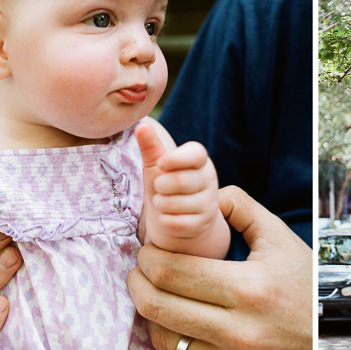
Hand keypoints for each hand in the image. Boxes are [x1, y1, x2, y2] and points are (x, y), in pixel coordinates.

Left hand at [127, 186, 311, 349]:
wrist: (331, 346)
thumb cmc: (305, 289)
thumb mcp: (282, 240)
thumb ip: (243, 209)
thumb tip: (209, 195)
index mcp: (250, 286)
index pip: (172, 271)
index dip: (148, 257)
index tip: (148, 250)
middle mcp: (241, 329)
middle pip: (157, 304)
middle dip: (137, 282)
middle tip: (139, 270)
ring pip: (163, 336)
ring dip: (149, 312)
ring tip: (153, 294)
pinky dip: (172, 338)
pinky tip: (176, 321)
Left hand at [137, 124, 224, 248]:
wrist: (182, 215)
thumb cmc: (167, 183)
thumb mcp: (158, 164)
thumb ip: (150, 145)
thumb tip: (141, 126)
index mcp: (200, 159)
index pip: (195, 154)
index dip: (176, 159)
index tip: (161, 164)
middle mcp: (209, 179)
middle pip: (180, 181)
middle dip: (160, 185)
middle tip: (160, 186)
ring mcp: (209, 203)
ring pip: (175, 204)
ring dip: (160, 204)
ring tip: (163, 202)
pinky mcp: (204, 224)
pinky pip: (176, 223)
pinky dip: (165, 221)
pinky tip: (169, 217)